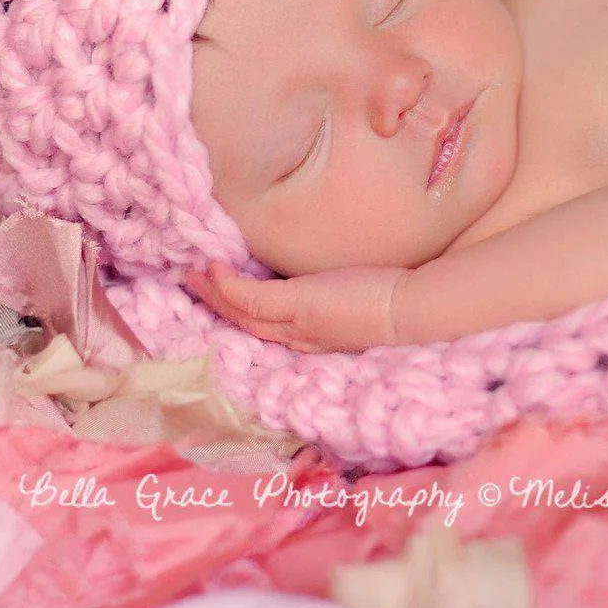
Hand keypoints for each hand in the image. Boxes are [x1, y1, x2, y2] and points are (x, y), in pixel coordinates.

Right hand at [183, 260, 407, 353]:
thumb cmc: (397, 304)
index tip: (226, 297)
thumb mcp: (361, 303)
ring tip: (193, 275)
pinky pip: (252, 297)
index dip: (244, 314)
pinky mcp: (299, 305)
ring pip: (243, 312)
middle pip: (248, 324)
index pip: (271, 328)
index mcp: (314, 338)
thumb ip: (342, 297)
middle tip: (193, 284)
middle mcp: (300, 338)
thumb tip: (337, 280)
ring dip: (214, 295)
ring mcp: (297, 323)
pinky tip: (214, 269)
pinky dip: (229, 285)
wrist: (414, 312)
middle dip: (219, 305)